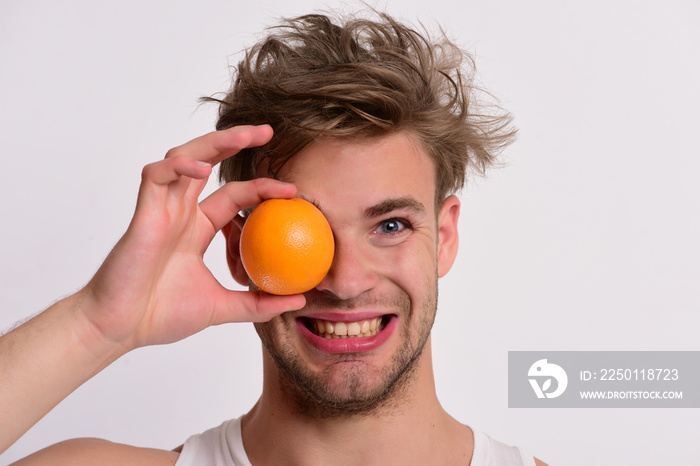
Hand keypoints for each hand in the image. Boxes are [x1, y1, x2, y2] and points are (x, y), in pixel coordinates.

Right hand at [80, 124, 304, 351]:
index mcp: (197, 228)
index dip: (262, 188)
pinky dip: (178, 166)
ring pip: (184, 157)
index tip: (293, 191)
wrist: (120, 328)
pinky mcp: (143, 212)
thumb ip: (258, 303)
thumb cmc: (160, 316)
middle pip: (210, 162)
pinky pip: (157, 175)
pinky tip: (201, 169)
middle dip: (237, 141)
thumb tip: (299, 300)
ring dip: (214, 143)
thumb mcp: (222, 308)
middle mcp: (180, 212)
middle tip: (268, 131)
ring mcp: (161, 209)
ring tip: (245, 135)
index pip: (235, 195)